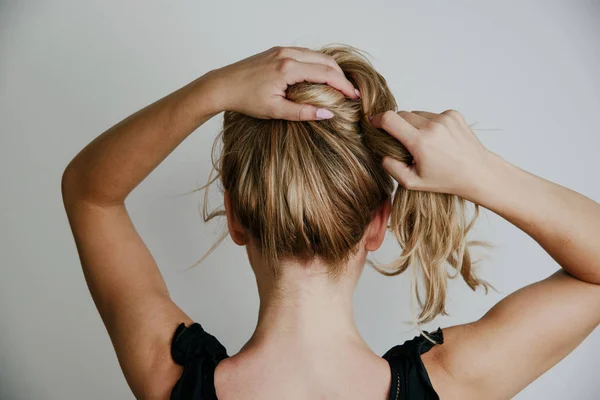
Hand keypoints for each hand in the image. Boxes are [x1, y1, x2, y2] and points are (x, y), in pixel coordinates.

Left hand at [207, 46, 360, 119]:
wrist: (222, 86)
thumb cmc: (245, 99)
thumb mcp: (275, 111)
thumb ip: (303, 112)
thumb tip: (328, 113)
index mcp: (288, 68)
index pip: (326, 73)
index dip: (343, 85)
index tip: (354, 96)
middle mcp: (287, 54)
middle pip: (325, 60)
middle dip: (341, 76)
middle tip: (350, 92)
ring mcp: (281, 50)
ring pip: (316, 55)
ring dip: (330, 69)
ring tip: (338, 85)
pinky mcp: (277, 51)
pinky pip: (304, 54)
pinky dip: (317, 63)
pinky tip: (320, 76)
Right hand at [369, 110, 499, 198]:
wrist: (478, 172)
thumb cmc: (446, 180)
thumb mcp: (412, 183)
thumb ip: (391, 167)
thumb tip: (382, 153)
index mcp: (420, 142)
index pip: (390, 119)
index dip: (377, 119)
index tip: (373, 123)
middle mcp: (432, 126)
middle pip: (402, 115)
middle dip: (397, 126)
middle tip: (403, 143)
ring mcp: (445, 118)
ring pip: (417, 114)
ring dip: (414, 125)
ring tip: (424, 144)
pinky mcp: (453, 114)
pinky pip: (431, 114)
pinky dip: (429, 124)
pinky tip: (438, 139)